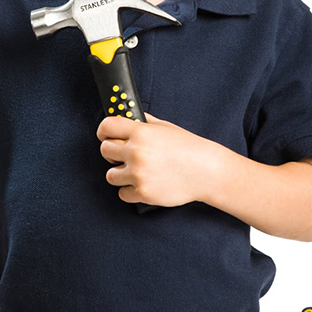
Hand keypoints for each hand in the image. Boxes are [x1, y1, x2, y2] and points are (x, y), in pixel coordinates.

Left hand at [97, 111, 221, 207]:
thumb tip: (127, 117)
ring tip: (137, 172)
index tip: (105, 135)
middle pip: (104, 150)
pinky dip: (131, 191)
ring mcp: (138, 174)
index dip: (104, 131)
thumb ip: (144, 123)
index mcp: (141, 132)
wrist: (207, 171)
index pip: (106, 126)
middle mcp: (136, 152)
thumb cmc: (188, 148)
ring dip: (121, 174)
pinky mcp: (143, 192)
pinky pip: (122, 193)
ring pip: (110, 175)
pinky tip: (144, 184)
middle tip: (125, 156)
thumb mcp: (166, 127)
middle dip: (113, 153)